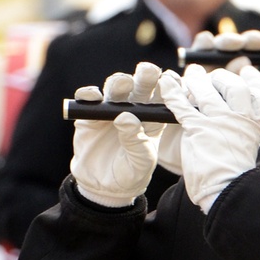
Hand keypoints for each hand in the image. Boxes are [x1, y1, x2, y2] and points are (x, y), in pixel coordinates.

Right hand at [69, 64, 161, 207]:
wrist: (103, 187)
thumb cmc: (130, 174)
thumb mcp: (140, 162)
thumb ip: (136, 142)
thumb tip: (125, 117)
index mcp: (153, 119)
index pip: (164, 96)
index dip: (168, 86)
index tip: (171, 80)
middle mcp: (134, 109)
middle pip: (141, 85)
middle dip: (146, 74)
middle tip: (148, 71)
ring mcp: (111, 109)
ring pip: (116, 87)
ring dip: (119, 81)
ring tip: (122, 84)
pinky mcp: (89, 114)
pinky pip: (88, 98)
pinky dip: (89, 94)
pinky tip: (93, 95)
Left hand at [158, 64, 259, 213]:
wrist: (226, 191)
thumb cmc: (234, 175)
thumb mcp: (245, 147)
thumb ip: (240, 130)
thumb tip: (228, 117)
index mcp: (254, 125)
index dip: (249, 89)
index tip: (239, 87)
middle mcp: (239, 119)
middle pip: (235, 86)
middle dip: (221, 78)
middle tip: (209, 78)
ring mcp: (219, 122)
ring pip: (208, 91)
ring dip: (196, 81)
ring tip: (190, 77)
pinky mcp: (198, 128)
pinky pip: (183, 104)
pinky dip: (172, 92)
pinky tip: (166, 83)